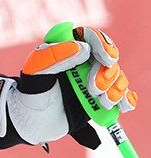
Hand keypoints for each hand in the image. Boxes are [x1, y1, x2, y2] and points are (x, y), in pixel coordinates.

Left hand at [0, 26, 136, 150]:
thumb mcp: (36, 70)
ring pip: (117, 77)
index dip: (102, 44)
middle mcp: (81, 62)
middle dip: (107, 72)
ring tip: (101, 101)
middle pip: (108, 57)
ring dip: (115, 89)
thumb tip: (84, 49)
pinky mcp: (100, 99)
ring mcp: (92, 80)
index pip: (90, 36)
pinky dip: (126, 99)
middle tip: (93, 88)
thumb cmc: (30, 91)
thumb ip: (56, 55)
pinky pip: (123, 96)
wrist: (31, 121)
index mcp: (66, 48)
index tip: (106, 58)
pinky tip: (121, 105)